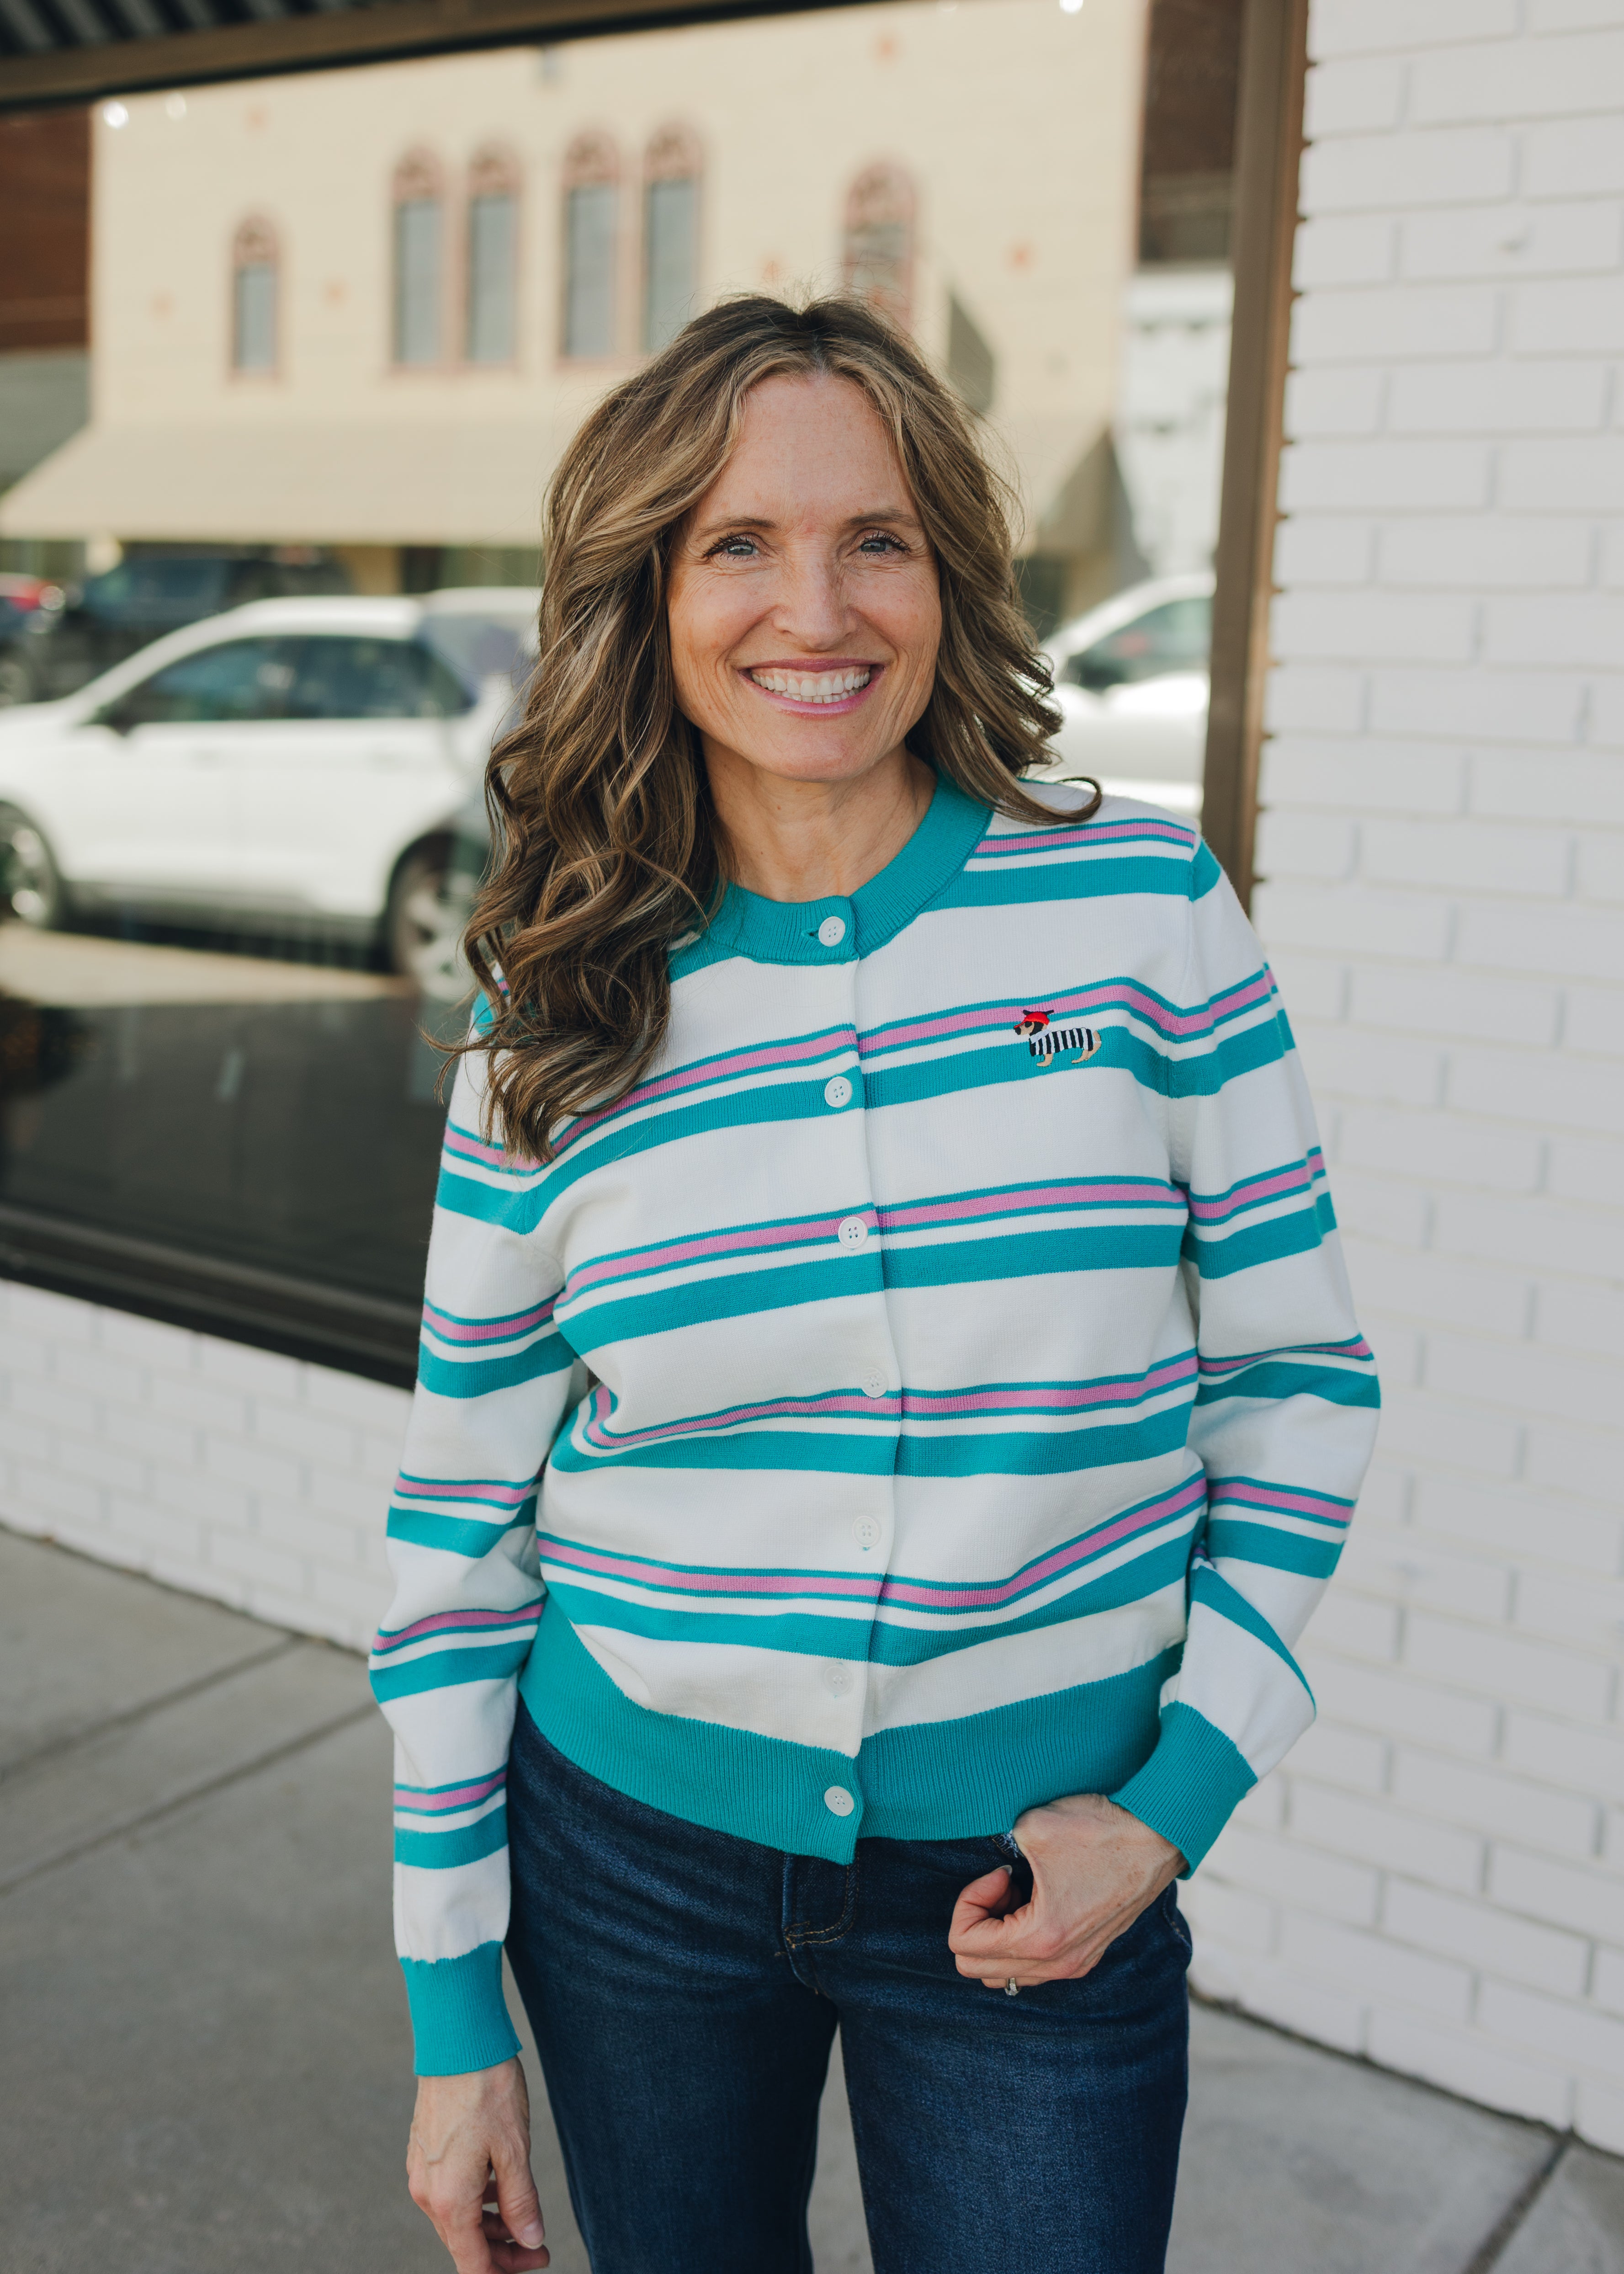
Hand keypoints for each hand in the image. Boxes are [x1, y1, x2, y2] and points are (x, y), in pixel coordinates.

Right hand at [407, 2056, 548, 2272]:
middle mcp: (427, 2194)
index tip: (537, 2263)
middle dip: (502, 2252)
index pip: (473, 2263)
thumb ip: (521, 2203)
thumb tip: (531, 2241)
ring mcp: (421, 2172)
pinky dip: (475, 2200)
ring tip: (524, 2219)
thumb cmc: (487, 2091)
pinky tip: (499, 2189)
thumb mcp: (515, 2151)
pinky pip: (449, 2193)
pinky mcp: (423, 2153)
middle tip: (539, 2247)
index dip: (505, 2272)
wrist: (456, 2041)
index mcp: (450, 2200)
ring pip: (456, 2218)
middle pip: (464, 2244)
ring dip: (489, 2226)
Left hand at [948, 1793, 1183, 1989]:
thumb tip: (984, 1856)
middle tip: (1004, 1885)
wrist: (1156, 1838)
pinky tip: (1039, 1900)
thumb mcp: (1031, 1828)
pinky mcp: (1087, 1956)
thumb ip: (994, 1846)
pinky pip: (1034, 1968)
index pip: (964, 1946)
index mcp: (1041, 1938)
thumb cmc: (1097, 1830)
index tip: (1000, 1871)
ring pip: (1005, 1974)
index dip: (969, 1901)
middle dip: (978, 1923)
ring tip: (1019, 1893)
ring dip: (999, 1935)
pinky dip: (1022, 1940)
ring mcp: (1075, 1964)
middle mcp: (1058, 1963)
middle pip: (977, 1970)